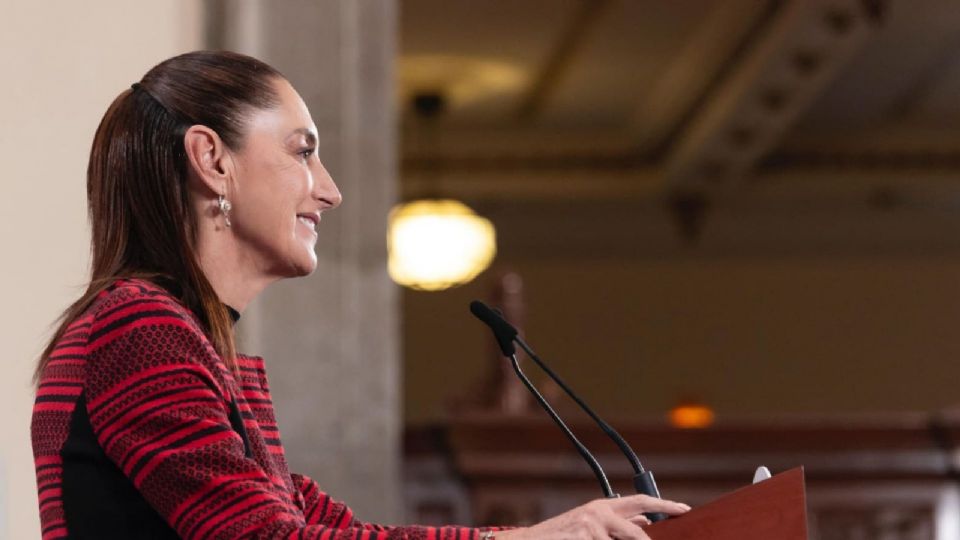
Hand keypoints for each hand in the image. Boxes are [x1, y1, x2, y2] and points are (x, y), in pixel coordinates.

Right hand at [494, 494, 689, 539]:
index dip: (665, 505)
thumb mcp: (591, 524)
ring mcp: (590, 527)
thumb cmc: (562, 536)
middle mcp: (598, 512)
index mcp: (603, 506)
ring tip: (588, 539)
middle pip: (637, 531)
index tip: (684, 510)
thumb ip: (618, 523)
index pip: (641, 501)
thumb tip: (646, 520)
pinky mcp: (584, 538)